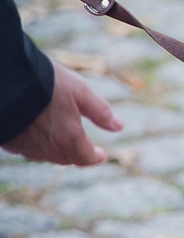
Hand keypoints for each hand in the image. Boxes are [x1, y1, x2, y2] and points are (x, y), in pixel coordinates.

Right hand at [3, 62, 120, 166]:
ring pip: (44, 154)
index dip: (94, 157)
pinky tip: (34, 131)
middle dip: (76, 153)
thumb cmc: (45, 82)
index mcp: (69, 138)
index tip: (101, 154)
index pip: (85, 158)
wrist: (4, 79)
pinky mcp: (7, 140)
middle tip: (83, 147)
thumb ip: (100, 111)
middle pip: (65, 157)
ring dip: (54, 149)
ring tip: (59, 138)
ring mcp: (24, 146)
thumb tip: (119, 126)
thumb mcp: (80, 91)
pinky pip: (25, 147)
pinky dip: (34, 142)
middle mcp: (47, 148)